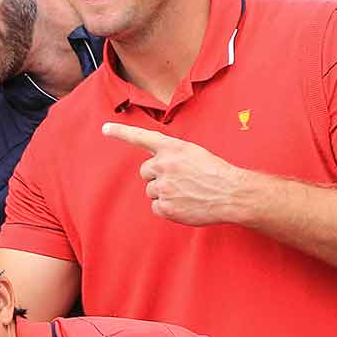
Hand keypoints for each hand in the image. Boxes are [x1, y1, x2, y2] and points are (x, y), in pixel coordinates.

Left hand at [102, 122, 250, 226]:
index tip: (105, 128)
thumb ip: (172, 155)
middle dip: (158, 176)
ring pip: (151, 190)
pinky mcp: (165, 206)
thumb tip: (154, 165)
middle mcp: (164, 165)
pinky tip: (184, 204)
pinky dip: (167, 208)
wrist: (232, 194)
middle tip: (180, 180)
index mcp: (172, 148)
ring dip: (164, 192)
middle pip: (145, 171)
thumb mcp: (193, 153)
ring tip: (186, 192)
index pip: (142, 137)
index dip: (121, 132)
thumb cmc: (215, 173)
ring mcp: (163, 186)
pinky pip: (156, 207)